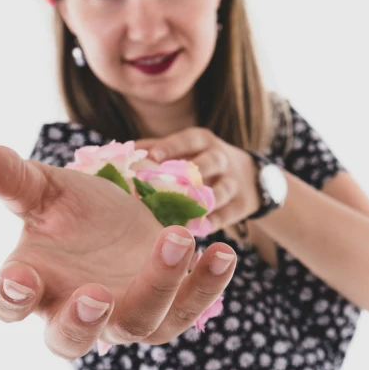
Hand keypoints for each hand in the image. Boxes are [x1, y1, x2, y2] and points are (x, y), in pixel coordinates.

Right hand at [0, 145, 236, 358]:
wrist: (119, 218)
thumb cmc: (73, 210)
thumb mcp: (46, 188)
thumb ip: (14, 178)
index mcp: (32, 283)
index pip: (9, 302)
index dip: (10, 296)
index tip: (19, 279)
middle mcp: (74, 311)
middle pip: (70, 339)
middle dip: (83, 323)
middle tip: (97, 295)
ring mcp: (124, 316)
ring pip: (140, 323)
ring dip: (160, 285)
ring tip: (178, 238)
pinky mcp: (167, 310)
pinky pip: (189, 307)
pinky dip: (206, 284)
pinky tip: (223, 253)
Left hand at [134, 127, 260, 232]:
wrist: (249, 176)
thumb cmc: (201, 161)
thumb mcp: (186, 148)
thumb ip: (156, 148)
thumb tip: (120, 151)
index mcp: (202, 141)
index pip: (188, 140)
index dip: (171, 147)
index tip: (152, 157)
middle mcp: (220, 158)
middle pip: (210, 162)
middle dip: (193, 173)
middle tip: (171, 185)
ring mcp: (233, 181)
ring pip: (223, 189)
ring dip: (205, 202)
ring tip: (187, 214)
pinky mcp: (241, 204)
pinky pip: (229, 213)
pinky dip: (215, 221)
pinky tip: (200, 229)